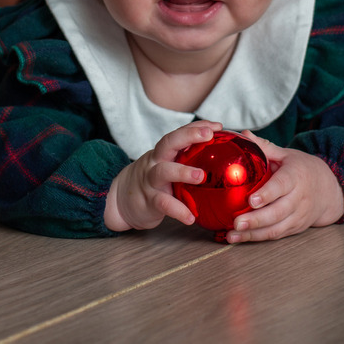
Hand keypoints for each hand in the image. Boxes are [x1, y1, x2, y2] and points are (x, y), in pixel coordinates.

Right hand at [104, 120, 222, 231]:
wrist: (121, 200)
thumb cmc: (154, 182)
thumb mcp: (167, 166)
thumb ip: (187, 161)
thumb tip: (222, 158)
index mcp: (163, 153)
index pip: (179, 133)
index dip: (197, 127)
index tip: (217, 126)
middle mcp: (155, 162)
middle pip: (169, 143)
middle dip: (189, 136)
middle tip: (208, 135)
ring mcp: (150, 181)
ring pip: (164, 171)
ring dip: (182, 171)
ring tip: (201, 176)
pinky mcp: (148, 201)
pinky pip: (163, 204)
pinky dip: (178, 211)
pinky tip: (191, 218)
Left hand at [224, 131, 343, 243]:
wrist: (329, 190)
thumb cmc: (302, 169)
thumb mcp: (287, 155)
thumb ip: (265, 147)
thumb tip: (243, 135)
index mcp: (296, 176)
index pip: (282, 185)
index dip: (267, 194)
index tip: (251, 201)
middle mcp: (300, 198)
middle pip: (278, 212)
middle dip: (256, 219)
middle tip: (236, 223)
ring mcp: (299, 215)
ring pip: (277, 228)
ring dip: (254, 234)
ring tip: (233, 236)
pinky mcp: (296, 228)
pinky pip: (277, 235)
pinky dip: (258, 238)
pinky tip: (240, 239)